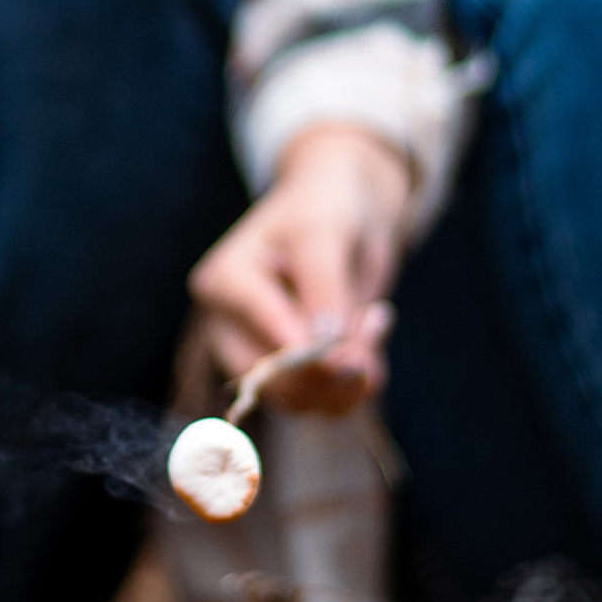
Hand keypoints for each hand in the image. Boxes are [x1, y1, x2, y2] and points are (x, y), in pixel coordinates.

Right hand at [188, 123, 413, 407]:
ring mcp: (261, 347)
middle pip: (271, 381)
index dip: (311, 354)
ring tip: (377, 320)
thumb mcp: (325, 234)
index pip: (262, 335)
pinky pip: (321, 399)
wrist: (344, 202)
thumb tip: (327, 351)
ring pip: (298, 399)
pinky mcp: (292, 366)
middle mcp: (232, 323)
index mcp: (225, 283)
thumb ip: (325, 291)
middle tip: (375, 341)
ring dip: (350, 378)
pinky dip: (356, 381)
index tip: (358, 357)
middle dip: (330, 374)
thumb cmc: (325, 204)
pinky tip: (372, 333)